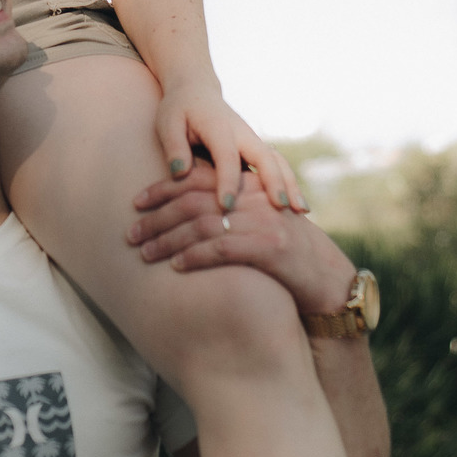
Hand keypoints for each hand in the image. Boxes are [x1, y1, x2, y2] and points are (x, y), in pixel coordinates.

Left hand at [130, 170, 355, 315]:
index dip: (163, 189)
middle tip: (130, 233)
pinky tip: (176, 267)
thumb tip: (185, 207)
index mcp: (249, 183)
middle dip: (157, 217)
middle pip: (193, 200)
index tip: (136, 203)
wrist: (327, 277)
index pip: (197, 178)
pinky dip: (195, 256)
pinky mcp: (269, 247)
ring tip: (144, 253)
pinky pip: (222, 249)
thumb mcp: (258, 220)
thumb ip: (229, 207)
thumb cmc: (285, 251)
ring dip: (168, 239)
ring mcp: (262, 221)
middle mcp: (254, 197)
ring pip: (202, 224)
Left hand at [149, 83, 305, 217]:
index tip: (226, 205)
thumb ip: (174, 146)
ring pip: (277, 162)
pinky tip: (299, 209)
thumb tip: (179, 173)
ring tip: (301, 212)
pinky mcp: (256, 150)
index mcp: (218, 127)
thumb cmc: (179, 110)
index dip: (227, 181)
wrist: (196, 90)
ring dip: (290, 185)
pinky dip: (290, 185)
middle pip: (264, 157)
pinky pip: (278, 166)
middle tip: (280, 208)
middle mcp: (242, 133)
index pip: (226, 156)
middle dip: (274, 182)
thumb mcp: (168, 123)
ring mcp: (253, 141)